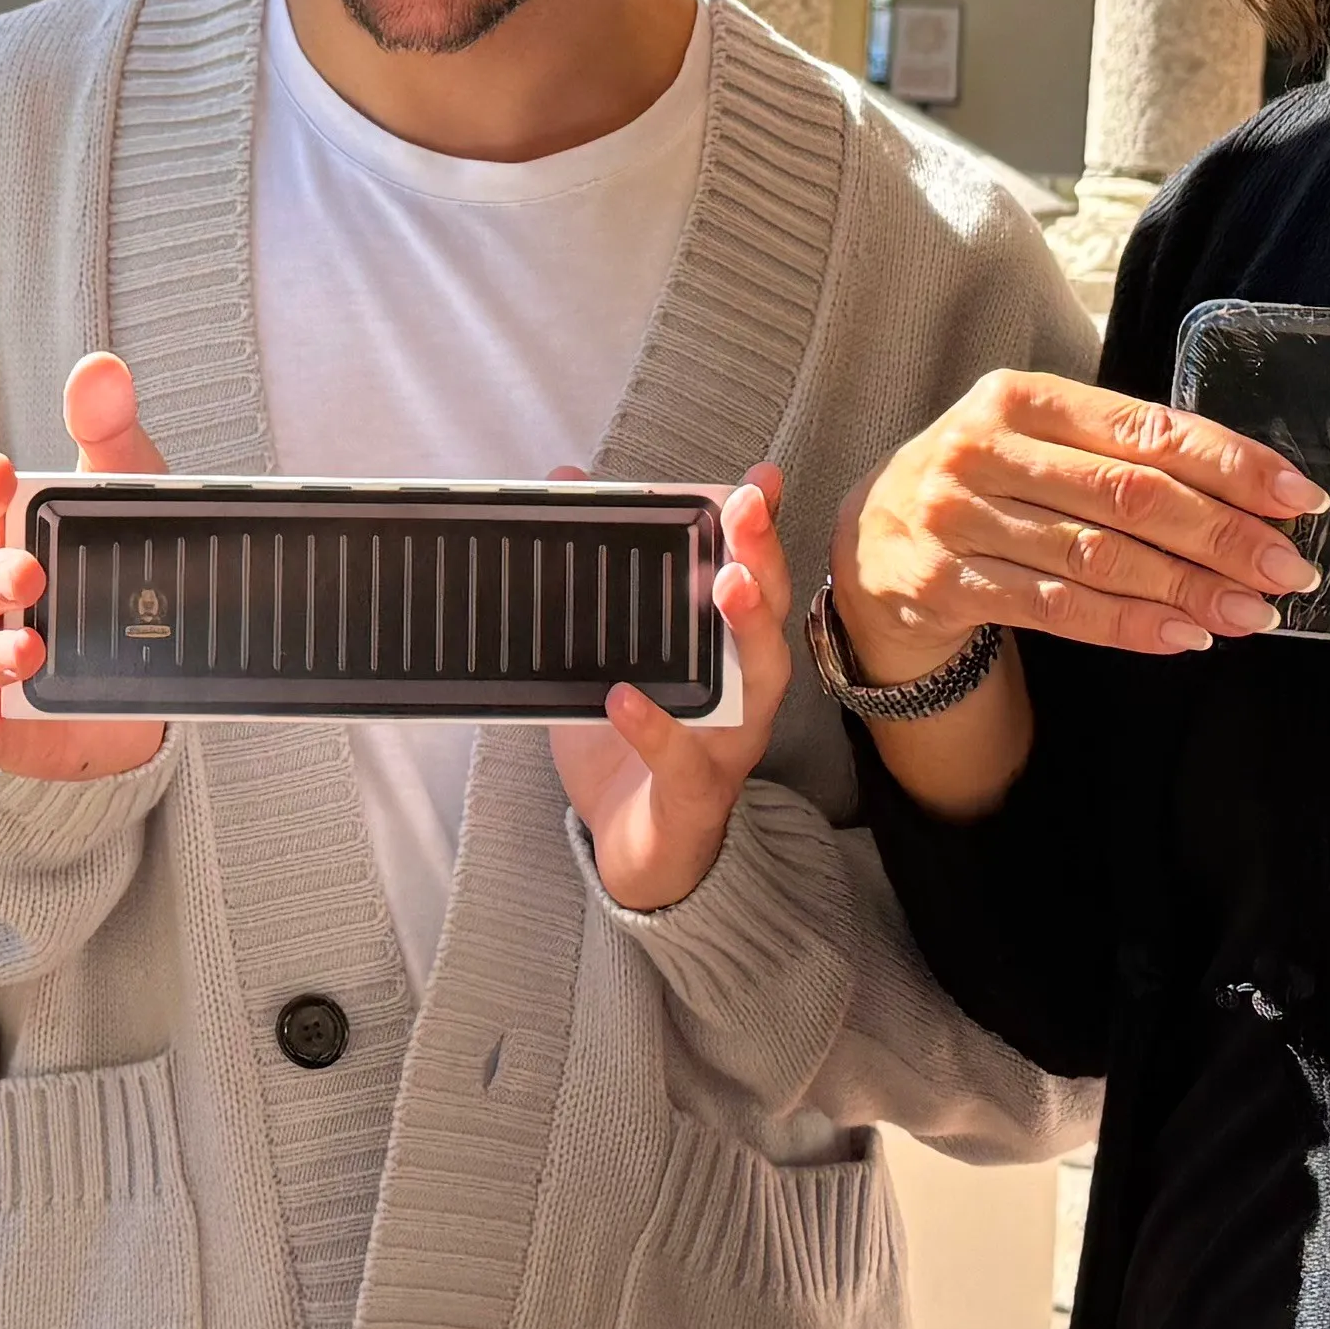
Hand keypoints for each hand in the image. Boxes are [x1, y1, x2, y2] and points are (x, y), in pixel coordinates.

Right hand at [0, 352, 171, 779]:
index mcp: (14, 533)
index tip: (1, 473)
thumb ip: (112, 435)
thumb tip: (99, 366)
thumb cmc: (127, 569)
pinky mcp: (20, 727)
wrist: (167, 672)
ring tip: (29, 651)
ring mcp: (1, 665)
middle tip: (31, 574)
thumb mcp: (131, 498)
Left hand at [549, 470, 799, 913]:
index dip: (761, 527)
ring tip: (725, 584)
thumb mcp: (604, 648)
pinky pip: (684, 762)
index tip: (761, 478)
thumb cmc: (629, 740)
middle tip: (745, 511)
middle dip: (760, 557)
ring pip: (755, 683)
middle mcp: (744, 689)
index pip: (752, 574)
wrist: (633, 851)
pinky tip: (625, 699)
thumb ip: (590, 573)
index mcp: (726, 648)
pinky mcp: (695, 796)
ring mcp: (728, 743)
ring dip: (744, 630)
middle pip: (767, 615)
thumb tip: (562, 482)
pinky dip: (655, 730)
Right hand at [836, 370, 1322, 676]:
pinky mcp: (943, 582)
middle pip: (1128, 494)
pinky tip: (1182, 636)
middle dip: (1222, 535)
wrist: (869, 537)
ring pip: (1097, 556)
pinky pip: (1055, 610)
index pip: (1146, 428)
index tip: (1299, 498)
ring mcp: (958, 516)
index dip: (1231, 463)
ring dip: (1186, 589)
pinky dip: (1127, 626)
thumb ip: (1121, 454)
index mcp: (1023, 396)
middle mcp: (986, 447)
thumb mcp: (1037, 441)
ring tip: (1252, 613)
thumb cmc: (985, 483)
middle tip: (1288, 569)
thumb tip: (1248, 498)